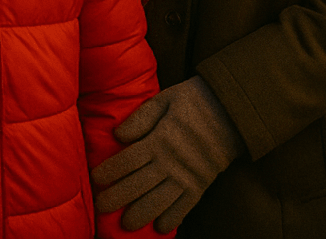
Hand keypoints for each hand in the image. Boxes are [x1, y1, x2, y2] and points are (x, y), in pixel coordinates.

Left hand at [91, 76, 245, 233]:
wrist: (230, 111)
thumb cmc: (192, 101)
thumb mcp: (163, 99)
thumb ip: (140, 118)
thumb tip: (117, 135)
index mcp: (159, 139)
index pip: (128, 160)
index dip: (110, 171)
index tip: (95, 179)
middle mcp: (170, 161)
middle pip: (139, 184)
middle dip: (118, 197)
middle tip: (100, 206)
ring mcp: (187, 175)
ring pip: (159, 200)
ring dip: (142, 213)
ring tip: (126, 225)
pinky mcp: (201, 184)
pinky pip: (186, 206)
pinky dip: (174, 218)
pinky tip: (161, 228)